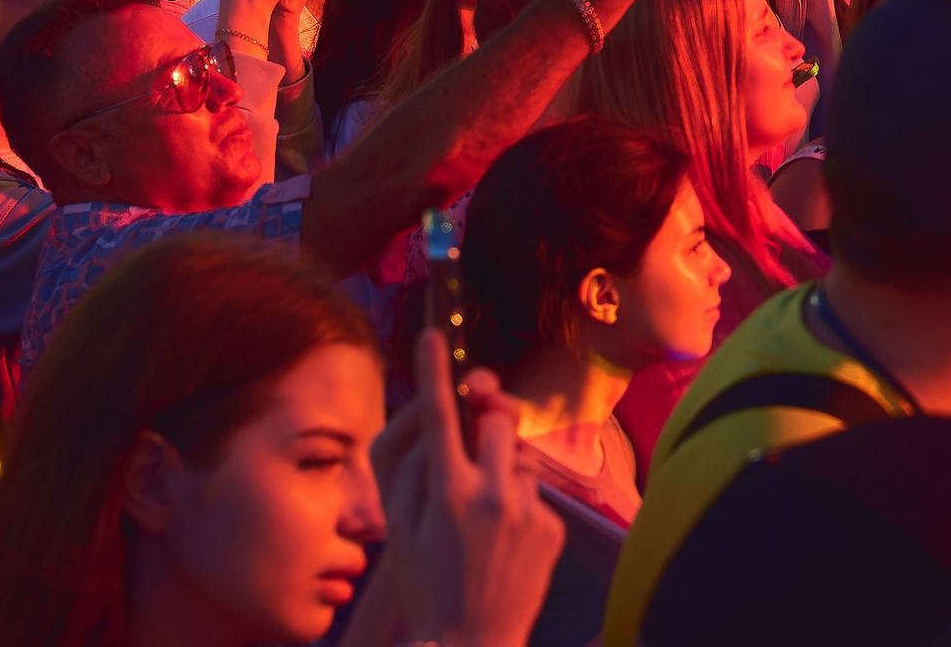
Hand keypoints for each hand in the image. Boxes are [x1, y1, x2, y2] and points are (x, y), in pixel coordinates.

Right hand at [374, 330, 562, 646]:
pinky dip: (519, 508)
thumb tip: (433, 427)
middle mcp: (491, 494)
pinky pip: (534, 496)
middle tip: (473, 448)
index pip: (438, 416)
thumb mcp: (399, 533)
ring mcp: (526, 510)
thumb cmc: (425, 587)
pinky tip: (503, 546)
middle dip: (487, 422)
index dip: (434, 373)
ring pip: (519, 458)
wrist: (470, 646)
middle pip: (498, 421)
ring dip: (503, 471)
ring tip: (482, 522)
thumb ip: (412, 474)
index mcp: (446, 493)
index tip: (433, 335)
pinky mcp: (552, 527)